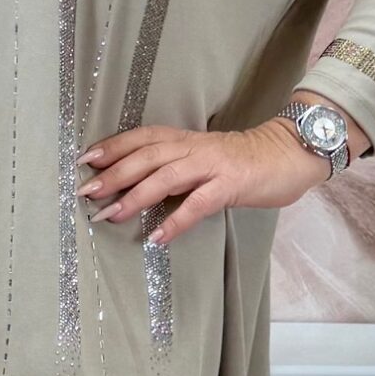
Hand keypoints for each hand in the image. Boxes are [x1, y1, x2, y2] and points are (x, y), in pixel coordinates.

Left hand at [79, 111, 367, 249]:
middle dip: (114, 173)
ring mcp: (212, 165)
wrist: (289, 154)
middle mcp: (193, 148)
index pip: (142, 137)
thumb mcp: (202, 158)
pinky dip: (176, 221)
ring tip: (111, 215)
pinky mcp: (231, 184)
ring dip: (135, 196)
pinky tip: (157, 238)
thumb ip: (174, 168)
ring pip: (166, 177)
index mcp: (184, 140)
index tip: (85, 160)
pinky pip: (198, 203)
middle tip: (86, 192)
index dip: (113, 146)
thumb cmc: (243, 162)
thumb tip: (137, 189)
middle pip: (146, 156)